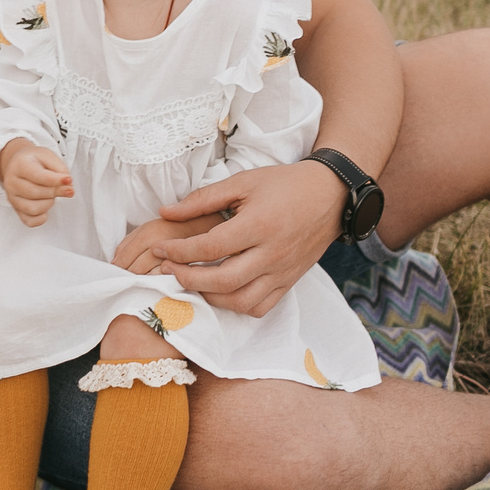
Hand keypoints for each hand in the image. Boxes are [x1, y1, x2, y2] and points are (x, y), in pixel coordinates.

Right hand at [0, 138, 72, 226]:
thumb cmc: (36, 161)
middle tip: (65, 188)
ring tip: (51, 195)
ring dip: (48, 203)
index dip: (55, 180)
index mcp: (20, 164)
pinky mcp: (16, 210)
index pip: (38, 176)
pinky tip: (45, 207)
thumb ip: (60, 170)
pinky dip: (41, 217)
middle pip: (35, 193)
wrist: (20, 163)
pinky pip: (30, 221)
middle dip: (55, 191)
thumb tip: (68, 188)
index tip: (69, 180)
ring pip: (33, 209)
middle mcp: (12, 182)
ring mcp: (12, 197)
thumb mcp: (49, 157)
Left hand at [122, 161, 344, 316]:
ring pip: (240, 301)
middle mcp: (272, 254)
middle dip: (187, 278)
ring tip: (191, 281)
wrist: (330, 195)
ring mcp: (282, 272)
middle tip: (167, 268)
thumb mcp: (243, 182)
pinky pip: (260, 307)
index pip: (209, 247)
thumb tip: (165, 212)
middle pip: (221, 281)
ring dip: (209, 296)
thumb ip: (203, 199)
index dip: (178, 251)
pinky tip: (221, 291)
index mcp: (259, 225)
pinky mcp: (289, 282)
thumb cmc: (284, 185)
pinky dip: (236, 305)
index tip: (159, 248)